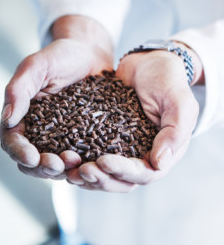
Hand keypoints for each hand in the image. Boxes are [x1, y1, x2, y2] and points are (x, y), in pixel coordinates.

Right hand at [0, 16, 112, 179]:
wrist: (90, 54)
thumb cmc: (60, 56)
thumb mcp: (36, 66)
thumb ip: (19, 90)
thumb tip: (7, 119)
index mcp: (22, 116)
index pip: (13, 141)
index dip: (19, 152)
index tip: (32, 158)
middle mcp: (39, 131)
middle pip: (33, 161)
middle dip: (42, 167)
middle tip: (57, 164)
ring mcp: (61, 137)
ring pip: (56, 164)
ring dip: (63, 169)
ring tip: (76, 162)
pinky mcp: (81, 138)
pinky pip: (80, 156)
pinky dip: (83, 163)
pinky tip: (92, 161)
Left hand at [74, 46, 202, 191]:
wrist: (147, 63)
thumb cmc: (167, 80)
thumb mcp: (179, 102)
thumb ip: (175, 132)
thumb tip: (159, 163)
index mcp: (163, 153)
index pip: (143, 174)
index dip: (123, 172)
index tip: (103, 161)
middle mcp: (142, 156)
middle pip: (121, 180)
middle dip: (101, 178)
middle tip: (82, 170)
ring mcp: (123, 149)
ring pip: (105, 173)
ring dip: (88, 176)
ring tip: (69, 170)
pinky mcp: (105, 139)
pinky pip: (92, 155)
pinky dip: (80, 160)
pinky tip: (65, 156)